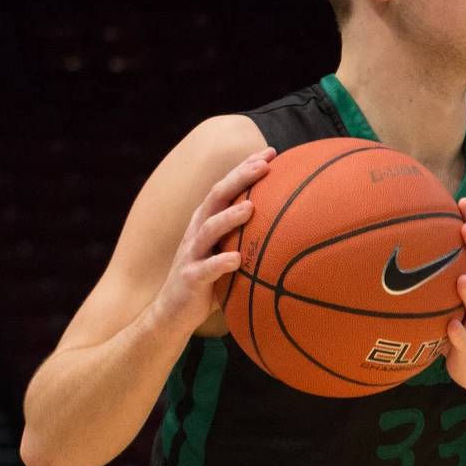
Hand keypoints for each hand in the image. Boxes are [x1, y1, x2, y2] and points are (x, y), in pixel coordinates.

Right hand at [152, 147, 272, 338]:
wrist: (172, 313)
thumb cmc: (210, 281)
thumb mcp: (229, 253)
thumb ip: (250, 238)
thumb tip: (292, 227)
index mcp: (207, 223)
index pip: (226, 188)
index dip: (245, 168)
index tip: (270, 152)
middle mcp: (197, 232)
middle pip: (216, 198)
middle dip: (239, 178)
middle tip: (264, 164)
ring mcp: (192, 254)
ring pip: (209, 230)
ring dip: (230, 217)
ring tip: (252, 207)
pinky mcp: (190, 279)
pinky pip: (205, 270)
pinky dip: (220, 263)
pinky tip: (236, 260)